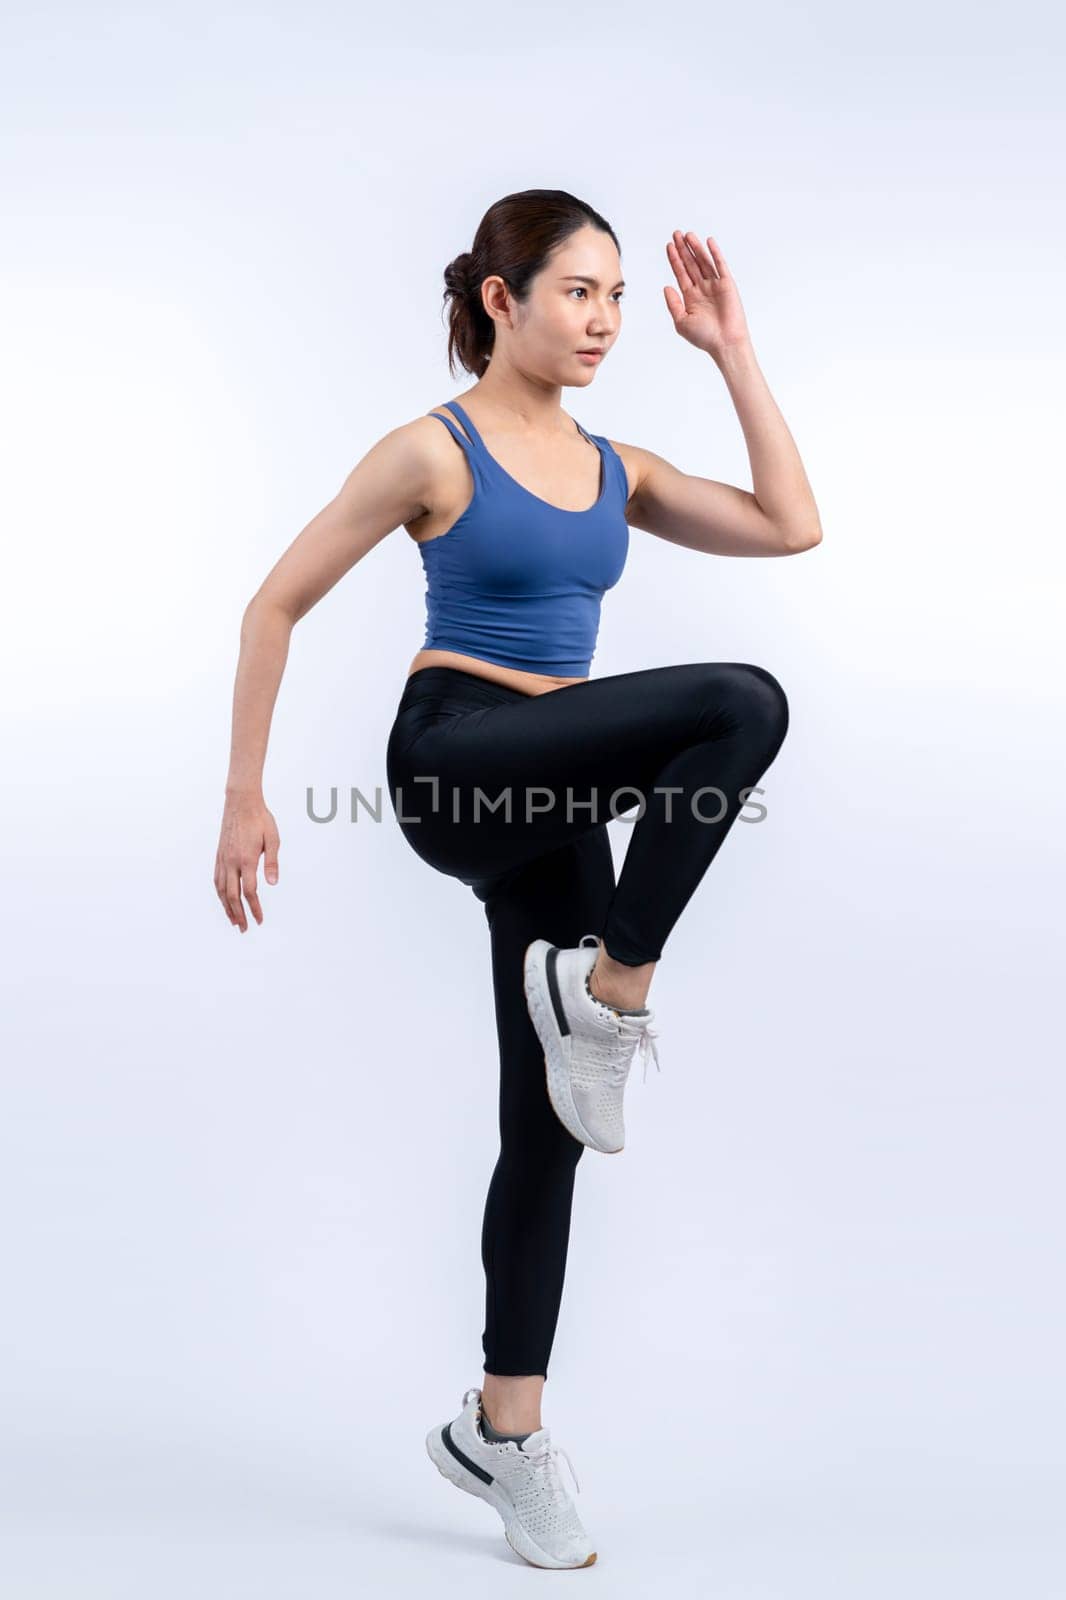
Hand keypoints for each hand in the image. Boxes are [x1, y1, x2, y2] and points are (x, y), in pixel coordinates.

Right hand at [214, 791, 279, 931]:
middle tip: (244, 929)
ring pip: (221, 890)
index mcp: (247, 859)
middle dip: (239, 914)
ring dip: (227, 907)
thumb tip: (273, 883)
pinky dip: (219, 894)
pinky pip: (216, 879)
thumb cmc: (260, 819)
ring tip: (233, 921)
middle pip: (232, 896)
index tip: (259, 920)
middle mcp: (232, 862)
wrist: (240, 802)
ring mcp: (223, 859)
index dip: (255, 908)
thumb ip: (273, 862)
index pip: (250, 891)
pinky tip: (223, 900)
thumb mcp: (273, 839)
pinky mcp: (219, 855)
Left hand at [663, 231, 750, 358]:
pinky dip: (715, 253)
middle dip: (683, 249)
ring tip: (688, 235)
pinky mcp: (727, 284)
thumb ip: (673, 303)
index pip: (681, 273)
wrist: (724, 342)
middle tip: (676, 234)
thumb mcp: (681, 321)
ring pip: (703, 262)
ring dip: (696, 248)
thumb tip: (666, 287)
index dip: (675, 259)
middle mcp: (702, 289)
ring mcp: (715, 285)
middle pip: (691, 264)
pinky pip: (720, 265)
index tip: (669, 246)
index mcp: (691, 297)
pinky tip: (708, 242)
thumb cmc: (704, 336)